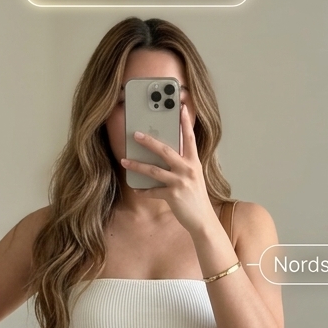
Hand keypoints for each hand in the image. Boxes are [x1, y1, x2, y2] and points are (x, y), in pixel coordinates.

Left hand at [121, 104, 216, 236]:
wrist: (203, 220)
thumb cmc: (196, 198)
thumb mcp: (194, 177)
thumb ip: (183, 165)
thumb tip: (166, 155)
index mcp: (194, 162)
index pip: (189, 138)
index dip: (185, 122)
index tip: (180, 107)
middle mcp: (187, 169)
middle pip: (164, 150)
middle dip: (148, 141)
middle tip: (135, 134)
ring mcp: (180, 182)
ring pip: (153, 170)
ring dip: (136, 165)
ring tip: (124, 160)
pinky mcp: (173, 195)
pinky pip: (153, 191)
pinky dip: (143, 191)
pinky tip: (136, 189)